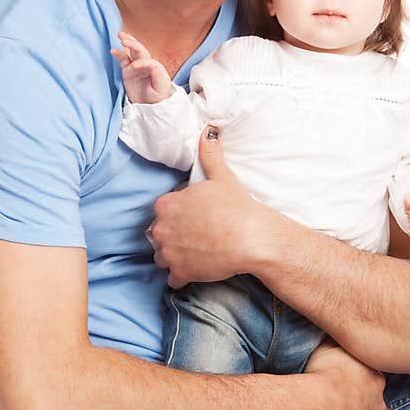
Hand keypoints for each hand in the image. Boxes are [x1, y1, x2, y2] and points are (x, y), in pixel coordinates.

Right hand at [111, 31, 174, 103]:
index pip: (147, 60)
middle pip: (139, 49)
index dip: (140, 62)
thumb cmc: (159, 95)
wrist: (151, 104)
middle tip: (124, 40)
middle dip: (132, 43)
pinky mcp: (128, 71)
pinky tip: (113, 50)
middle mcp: (145, 63)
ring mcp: (136, 66)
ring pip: (131, 51)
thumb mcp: (162, 85)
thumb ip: (158, 73)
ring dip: (127, 42)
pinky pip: (123, 60)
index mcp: (154, 66)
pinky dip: (118, 54)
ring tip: (120, 35)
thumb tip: (150, 64)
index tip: (135, 67)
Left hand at [151, 128, 273, 287]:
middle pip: (160, 233)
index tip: (194, 216)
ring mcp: (168, 252)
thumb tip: (207, 131)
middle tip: (197, 235)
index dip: (178, 212)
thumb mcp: (222, 176)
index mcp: (167, 204)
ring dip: (174, 256)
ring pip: (162, 256)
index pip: (162, 209)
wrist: (250, 239)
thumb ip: (210, 154)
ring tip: (197, 253)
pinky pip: (173, 278)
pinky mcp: (179, 272)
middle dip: (173, 235)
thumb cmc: (236, 207)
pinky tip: (197, 269)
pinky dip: (182, 276)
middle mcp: (161, 228)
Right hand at [302, 339, 386, 409]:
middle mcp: (379, 403)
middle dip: (357, 403)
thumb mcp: (330, 347)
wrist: (319, 405)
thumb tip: (338, 334)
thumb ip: (339, 344)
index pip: (370, 380)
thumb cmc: (324, 374)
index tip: (341, 384)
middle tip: (336, 402)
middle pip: (371, 403)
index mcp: (375, 379)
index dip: (355, 382)